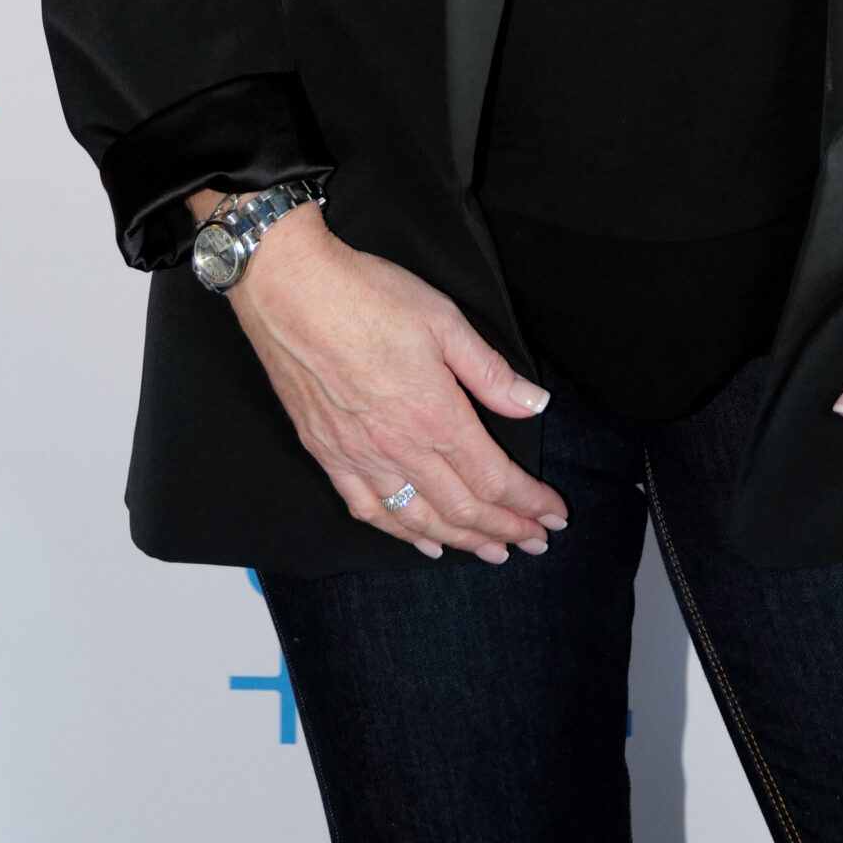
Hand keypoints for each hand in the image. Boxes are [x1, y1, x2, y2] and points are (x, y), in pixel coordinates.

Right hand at [201, 197, 568, 562]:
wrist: (288, 289)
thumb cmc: (367, 295)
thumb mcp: (444, 320)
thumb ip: (490, 372)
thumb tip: (535, 404)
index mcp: (435, 415)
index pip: (494, 479)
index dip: (529, 503)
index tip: (555, 517)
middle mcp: (398, 447)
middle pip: (462, 508)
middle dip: (506, 530)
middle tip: (536, 544)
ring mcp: (357, 455)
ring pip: (419, 519)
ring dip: (461, 541)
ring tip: (493, 553)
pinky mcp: (326, 453)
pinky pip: (369, 510)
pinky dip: (401, 534)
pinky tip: (421, 542)